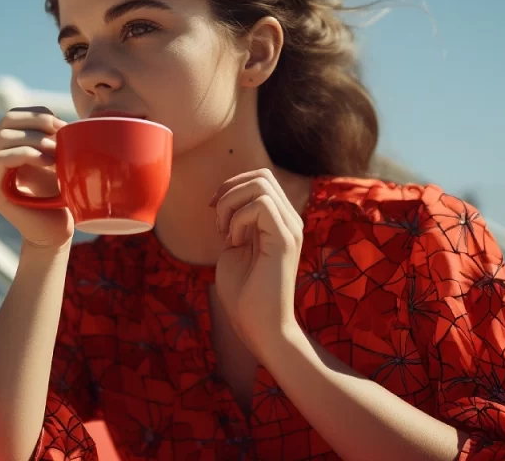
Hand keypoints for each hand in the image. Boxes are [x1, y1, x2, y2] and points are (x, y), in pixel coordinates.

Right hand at [0, 106, 73, 249]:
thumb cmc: (57, 195)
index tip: (64, 127)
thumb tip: (52, 116)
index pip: (12, 115)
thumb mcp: (51, 157)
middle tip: (63, 135)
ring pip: (4, 137)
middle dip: (39, 122)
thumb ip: (44, 135)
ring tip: (58, 153)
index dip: (39, 114)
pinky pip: (2, 158)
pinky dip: (29, 154)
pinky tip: (49, 162)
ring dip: (36, 140)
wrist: (55, 231)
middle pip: (6, 121)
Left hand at [211, 169, 303, 358]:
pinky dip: (239, 218)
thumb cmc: (244, 295)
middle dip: (229, 190)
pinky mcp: (285, 240)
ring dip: (232, 203)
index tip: (213, 212)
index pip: (260, 180)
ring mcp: (290, 228)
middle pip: (262, 176)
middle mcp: (289, 220)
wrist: (259, 328)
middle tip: (218, 223)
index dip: (231, 186)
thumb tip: (225, 201)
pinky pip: (261, 205)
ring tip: (226, 233)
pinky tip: (234, 242)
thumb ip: (234, 223)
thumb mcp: (234, 249)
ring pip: (261, 184)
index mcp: (278, 221)